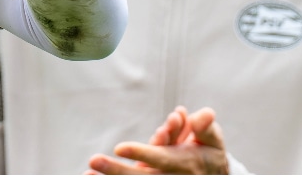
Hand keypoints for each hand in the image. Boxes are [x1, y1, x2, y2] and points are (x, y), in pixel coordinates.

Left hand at [84, 106, 229, 174]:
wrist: (214, 179)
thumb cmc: (209, 153)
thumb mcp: (213, 139)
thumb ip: (206, 126)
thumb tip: (199, 115)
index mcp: (184, 163)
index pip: (160, 158)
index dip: (141, 153)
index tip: (120, 148)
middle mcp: (170, 178)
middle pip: (142, 177)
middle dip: (117, 171)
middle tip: (93, 160)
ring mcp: (159, 184)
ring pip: (135, 184)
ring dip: (110, 180)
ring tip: (87, 175)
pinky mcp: (151, 185)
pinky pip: (132, 186)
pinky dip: (113, 184)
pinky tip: (91, 179)